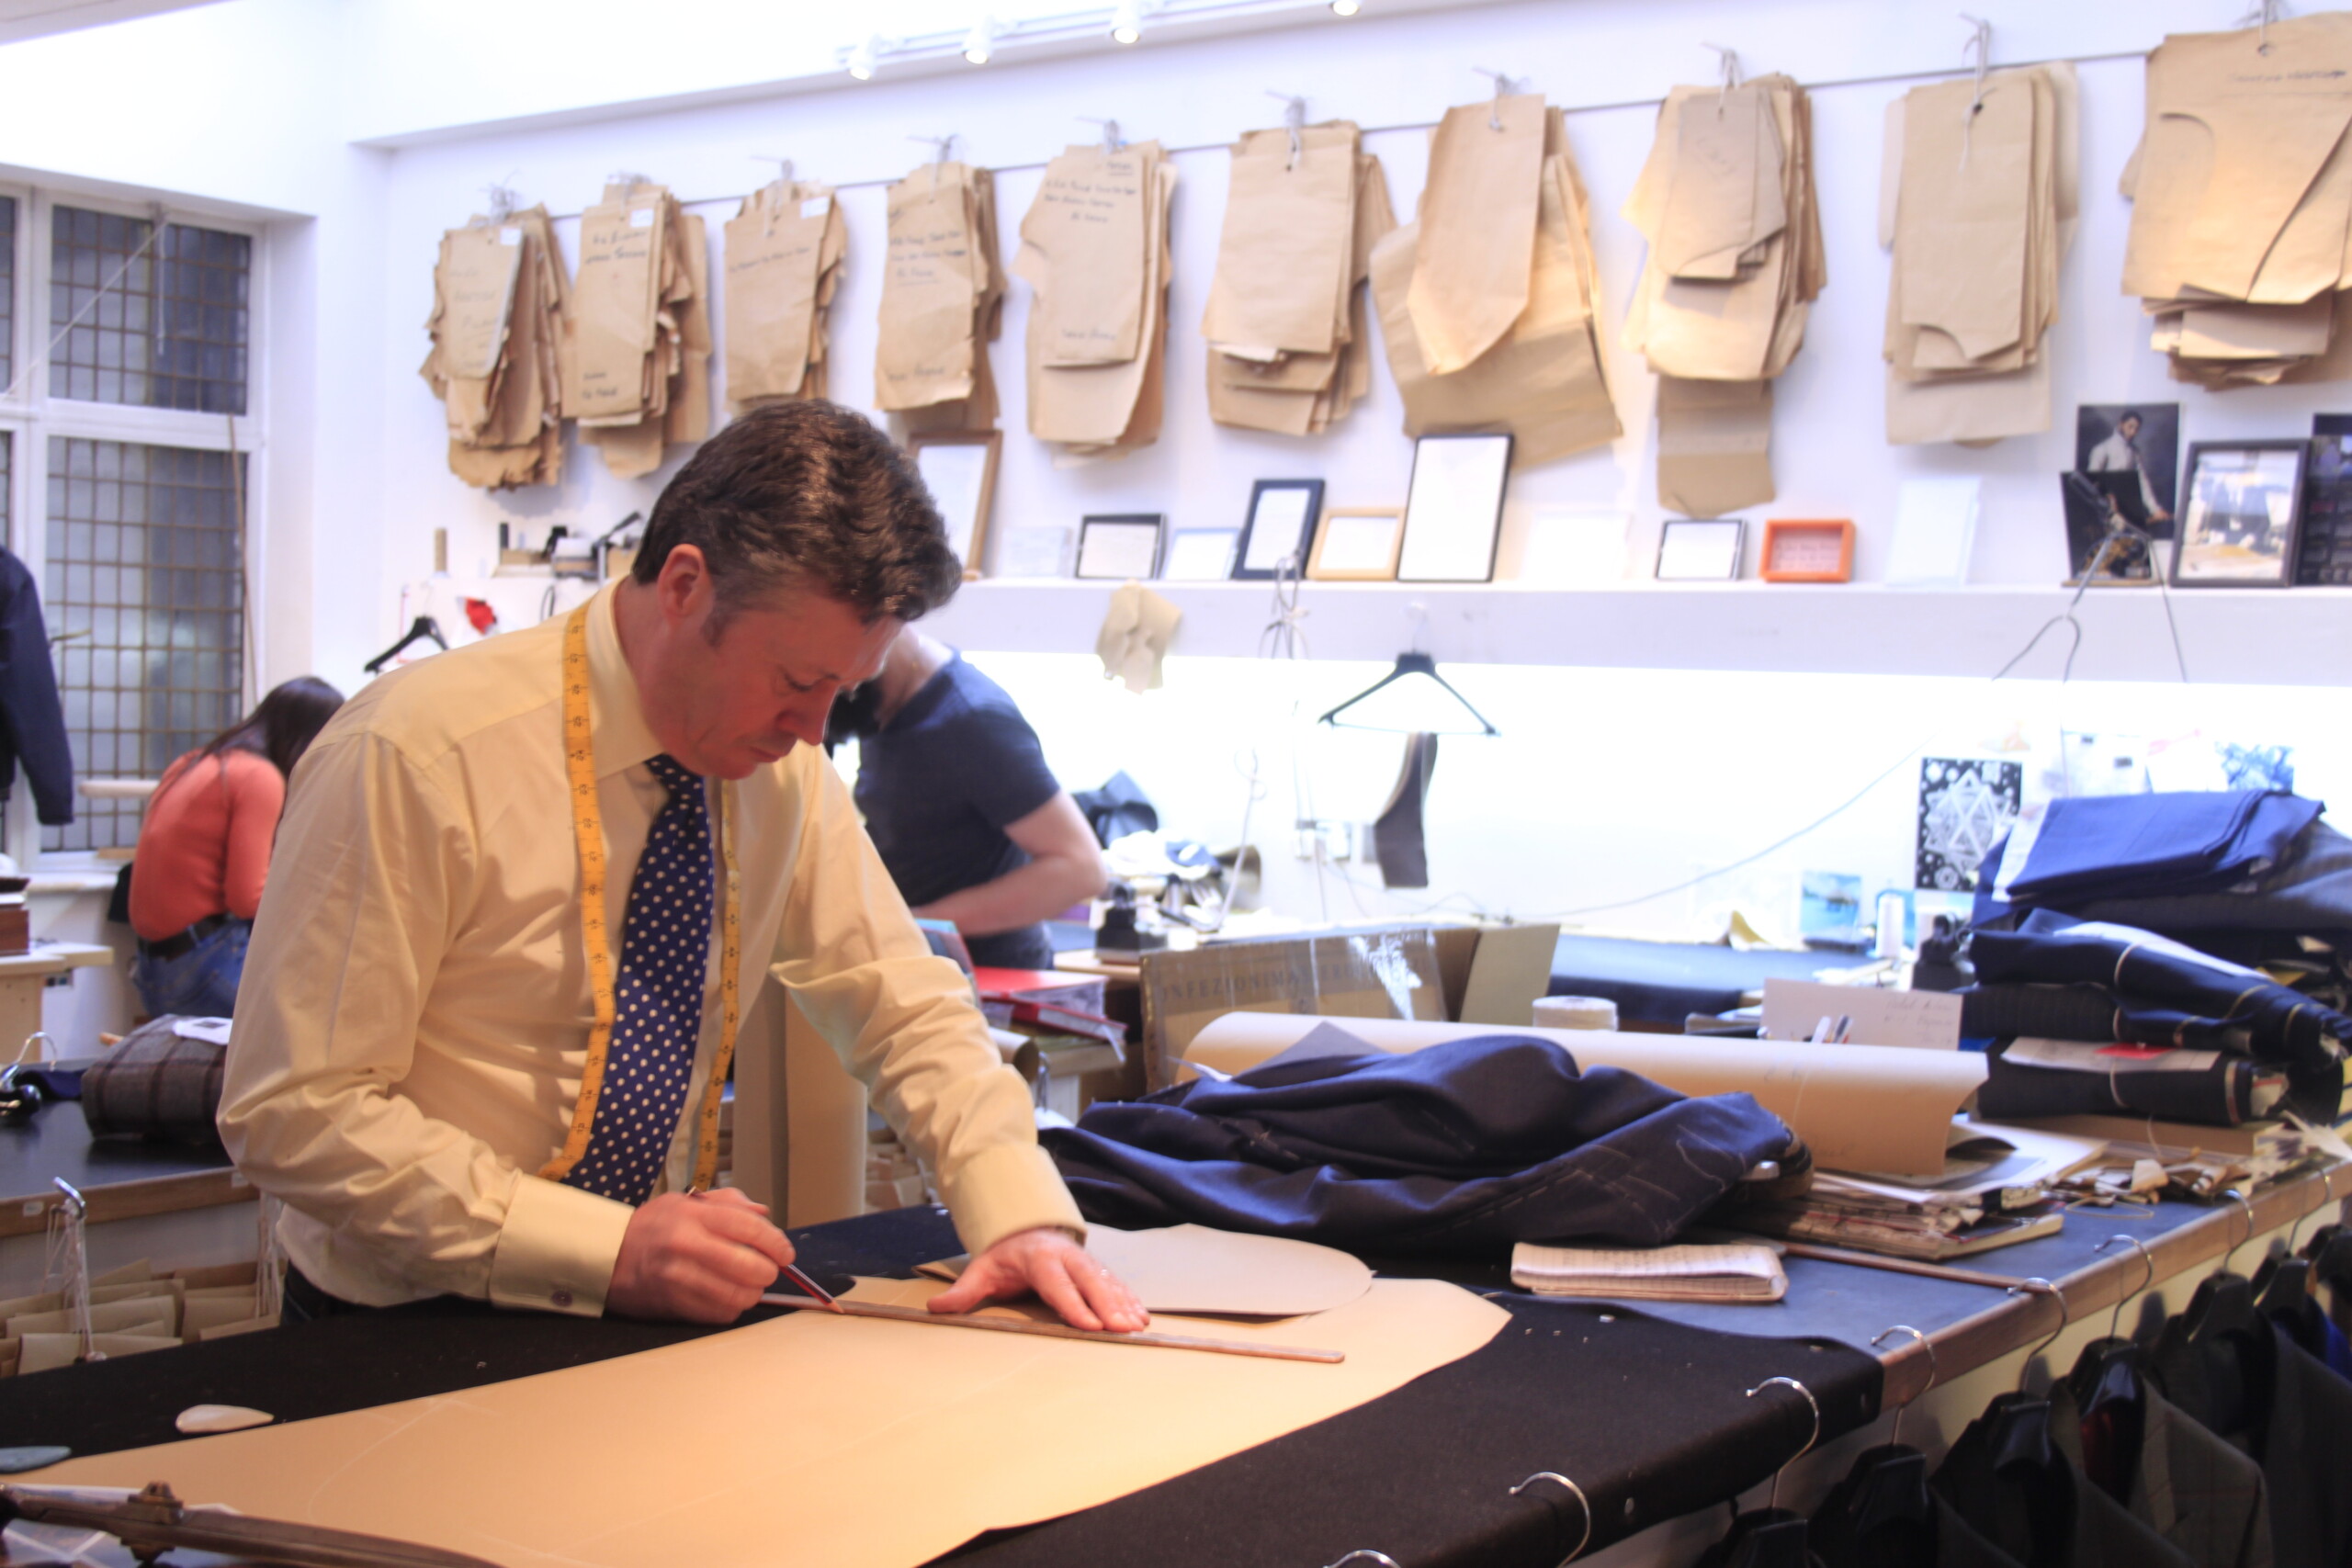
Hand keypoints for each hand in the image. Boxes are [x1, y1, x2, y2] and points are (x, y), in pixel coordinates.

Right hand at [607, 1188, 794, 1322]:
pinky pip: (719, 1313)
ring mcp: (679, 1277)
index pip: (750, 1228)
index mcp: (694, 1215)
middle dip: (768, 1271)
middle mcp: (687, 1245)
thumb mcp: (686, 1201)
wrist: (607, 1255)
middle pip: (749, 1266)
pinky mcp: (673, 1304)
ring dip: (752, 1293)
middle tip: (768, 1270)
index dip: (776, 1243)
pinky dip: (731, 1308)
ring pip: (737, 1295)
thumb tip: (764, 1214)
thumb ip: (728, 1202)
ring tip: (749, 1285)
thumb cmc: (652, 1226)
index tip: (786, 1253)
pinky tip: (728, 1297)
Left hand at [927, 1227, 1148, 1332]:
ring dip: (1124, 1303)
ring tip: (1137, 1326)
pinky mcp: (1095, 1268)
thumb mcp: (981, 1269)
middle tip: (1123, 1328)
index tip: (1090, 1325)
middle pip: (1090, 1281)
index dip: (1074, 1304)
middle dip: (1109, 1305)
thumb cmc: (1005, 1254)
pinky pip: (1115, 1283)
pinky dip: (1130, 1299)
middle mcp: (1067, 1258)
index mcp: (1039, 1259)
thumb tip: (935, 1308)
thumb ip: (963, 1291)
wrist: (1026, 1226)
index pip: (1058, 1284)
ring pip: (1107, 1282)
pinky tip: (1141, 1317)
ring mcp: (1084, 1261)